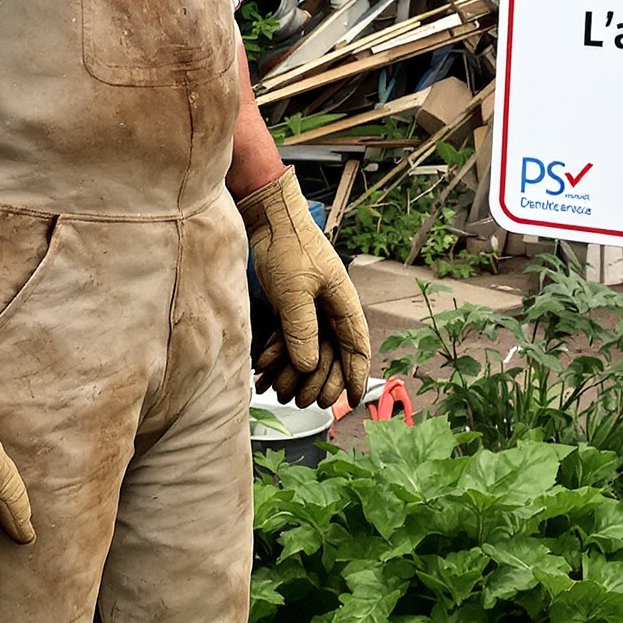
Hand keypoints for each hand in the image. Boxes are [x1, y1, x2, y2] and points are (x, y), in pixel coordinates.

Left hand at [237, 167, 370, 409]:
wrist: (270, 218)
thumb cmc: (288, 246)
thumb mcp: (295, 290)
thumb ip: (302, 329)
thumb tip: (308, 367)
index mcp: (343, 304)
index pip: (357, 348)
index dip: (356, 377)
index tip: (352, 401)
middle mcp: (332, 309)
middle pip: (334, 355)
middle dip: (322, 382)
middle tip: (309, 404)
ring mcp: (313, 307)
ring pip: (311, 349)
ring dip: (297, 373)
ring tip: (282, 393)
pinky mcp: (294, 304)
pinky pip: (291, 337)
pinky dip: (280, 355)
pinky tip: (265, 369)